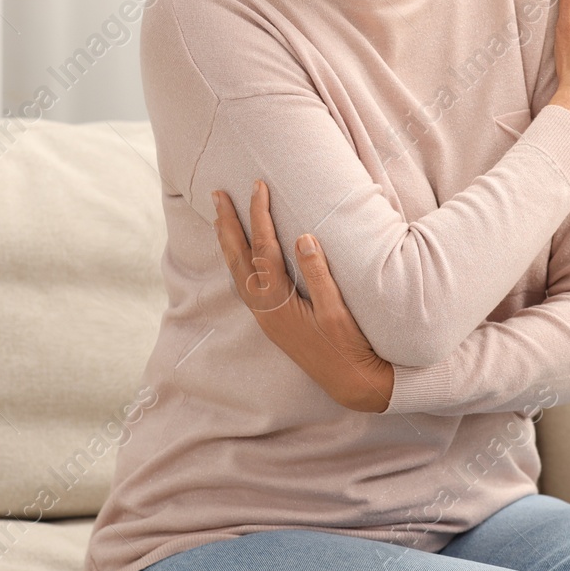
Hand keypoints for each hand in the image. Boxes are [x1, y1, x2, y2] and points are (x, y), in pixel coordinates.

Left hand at [211, 180, 394, 412]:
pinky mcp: (273, 321)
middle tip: (217, 193)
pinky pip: (246, 283)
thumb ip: (319, 275)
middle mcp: (264, 309)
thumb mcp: (337, 311)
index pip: (263, 250)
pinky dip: (239, 261)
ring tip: (221, 218)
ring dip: (229, 242)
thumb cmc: (348, 347)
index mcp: (278, 303)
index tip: (258, 187)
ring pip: (238, 272)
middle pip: (239, 259)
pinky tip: (242, 254)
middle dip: (228, 224)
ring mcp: (266, 317)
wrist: (352, 383)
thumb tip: (303, 237)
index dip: (259, 216)